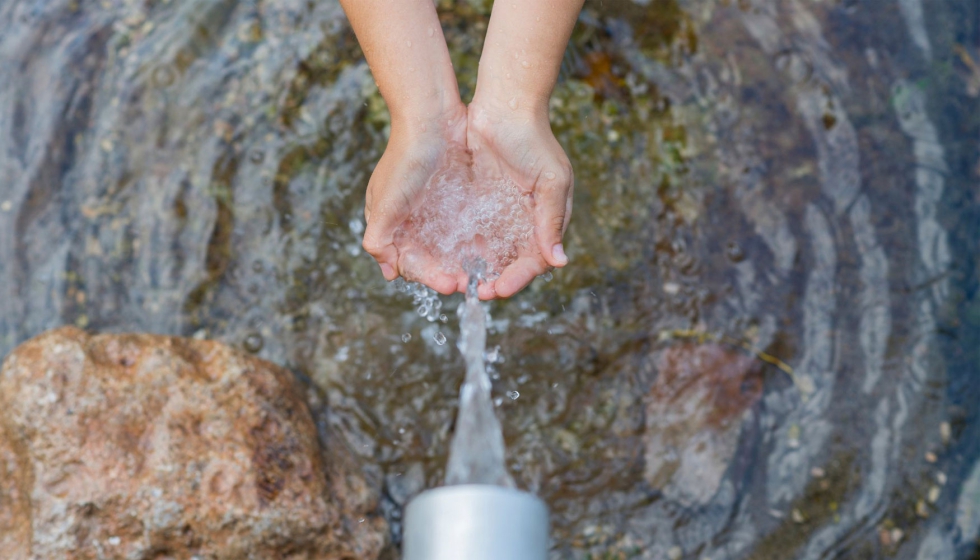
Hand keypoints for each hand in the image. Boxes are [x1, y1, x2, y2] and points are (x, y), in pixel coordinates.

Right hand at [361, 103, 468, 294]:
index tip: (450, 285)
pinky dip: (474, 242)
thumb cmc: (405, 157)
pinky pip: (465, 227)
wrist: (432, 115)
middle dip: (448, 273)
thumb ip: (379, 237)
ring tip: (483, 273)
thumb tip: (387, 271)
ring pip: (448, 247)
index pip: (408, 262)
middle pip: (430, 259)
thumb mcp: (386, 201)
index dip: (428, 277)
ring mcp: (434, 208)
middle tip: (471, 284)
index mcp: (389, 223)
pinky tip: (489, 251)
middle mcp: (411, 219)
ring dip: (463, 262)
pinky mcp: (455, 197)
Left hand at [466, 101, 572, 299]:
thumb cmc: (533, 139)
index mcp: (547, 219)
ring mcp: (501, 213)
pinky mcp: (479, 203)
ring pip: (491, 252)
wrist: (505, 105)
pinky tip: (451, 259)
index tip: (498, 289)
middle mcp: (525, 221)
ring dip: (479, 269)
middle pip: (512, 263)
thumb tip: (559, 261)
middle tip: (476, 292)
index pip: (535, 260)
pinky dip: (464, 249)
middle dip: (496, 280)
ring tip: (461, 282)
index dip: (518, 278)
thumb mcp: (550, 180)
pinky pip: (472, 233)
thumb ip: (551, 220)